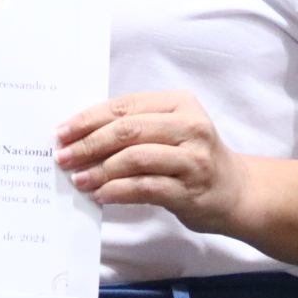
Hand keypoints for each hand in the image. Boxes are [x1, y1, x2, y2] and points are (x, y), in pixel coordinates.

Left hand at [54, 90, 252, 235]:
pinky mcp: (191, 190)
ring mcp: (193, 159)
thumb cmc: (192, 157)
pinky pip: (145, 187)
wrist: (235, 191)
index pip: (124, 107)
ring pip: (135, 158)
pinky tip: (101, 194)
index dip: (88, 119)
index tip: (62, 132)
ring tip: (79, 179)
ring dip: (100, 170)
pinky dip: (118, 191)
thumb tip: (79, 137)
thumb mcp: (169, 131)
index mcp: (179, 103)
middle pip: (127, 130)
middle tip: (63, 156)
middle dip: (89, 143)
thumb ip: (134, 128)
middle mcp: (190, 126)